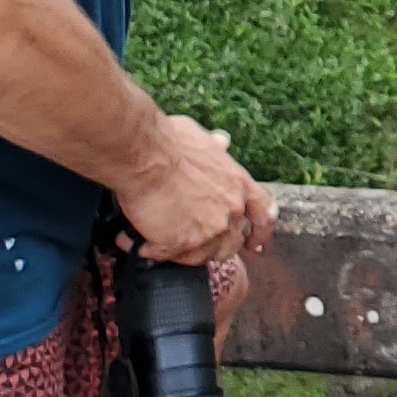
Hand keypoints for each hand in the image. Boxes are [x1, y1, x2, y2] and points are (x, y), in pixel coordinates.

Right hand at [111, 112, 269, 266]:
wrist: (145, 154)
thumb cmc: (168, 141)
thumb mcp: (203, 140)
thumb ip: (215, 148)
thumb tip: (221, 141)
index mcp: (240, 185)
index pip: (263, 216)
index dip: (259, 233)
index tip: (253, 244)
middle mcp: (231, 211)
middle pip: (231, 243)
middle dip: (212, 246)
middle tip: (190, 242)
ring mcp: (209, 230)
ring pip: (199, 256)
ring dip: (179, 251)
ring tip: (155, 240)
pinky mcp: (181, 243)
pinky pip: (164, 255)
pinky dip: (148, 248)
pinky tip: (133, 240)